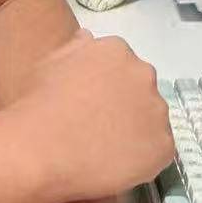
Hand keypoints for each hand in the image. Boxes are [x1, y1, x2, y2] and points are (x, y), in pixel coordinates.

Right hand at [13, 29, 174, 202]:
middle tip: (99, 125)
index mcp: (116, 50)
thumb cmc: (38, 103)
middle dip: (125, 105)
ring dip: (135, 130)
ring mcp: (157, 110)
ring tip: (105, 148)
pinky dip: (141, 158)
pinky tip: (115, 163)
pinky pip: (156, 151)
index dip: (108, 88)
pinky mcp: (163, 145)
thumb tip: (89, 38)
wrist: (41, 148)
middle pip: (141, 91)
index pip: (122, 67)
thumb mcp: (50, 62)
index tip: (92, 102)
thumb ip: (77, 47)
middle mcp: (143, 74)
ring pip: (151, 120)